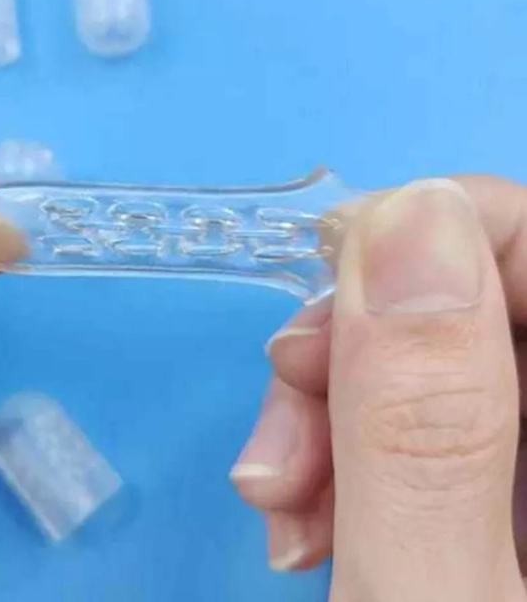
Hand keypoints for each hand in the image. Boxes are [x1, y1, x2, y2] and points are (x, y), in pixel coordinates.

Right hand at [231, 177, 526, 600]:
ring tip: (274, 499)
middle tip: (283, 432)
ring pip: (412, 362)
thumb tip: (411, 213)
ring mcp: (510, 465)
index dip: (435, 226)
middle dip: (349, 351)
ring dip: (321, 410)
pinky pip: (396, 420)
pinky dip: (331, 451)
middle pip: (462, 311)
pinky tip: (300, 514)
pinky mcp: (466, 488)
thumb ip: (421, 423)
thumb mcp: (422, 596)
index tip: (325, 265)